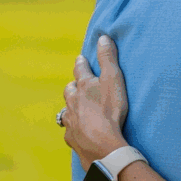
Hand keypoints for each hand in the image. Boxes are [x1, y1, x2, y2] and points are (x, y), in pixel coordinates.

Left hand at [61, 35, 129, 170]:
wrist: (101, 144)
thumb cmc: (110, 110)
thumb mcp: (113, 79)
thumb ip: (108, 58)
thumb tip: (102, 37)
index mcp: (83, 86)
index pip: (80, 70)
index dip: (81, 63)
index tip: (80, 58)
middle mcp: (73, 102)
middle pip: (70, 90)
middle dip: (73, 85)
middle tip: (77, 84)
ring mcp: (70, 120)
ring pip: (67, 109)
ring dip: (71, 106)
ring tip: (76, 106)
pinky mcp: (72, 137)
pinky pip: (70, 128)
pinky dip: (74, 125)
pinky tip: (78, 128)